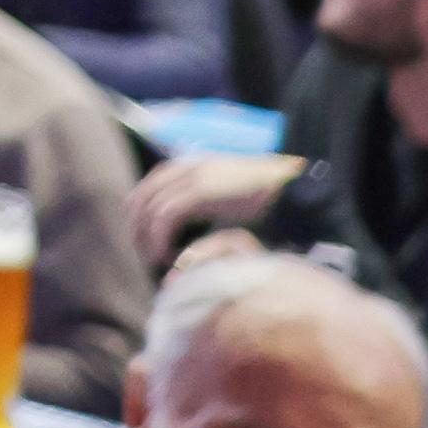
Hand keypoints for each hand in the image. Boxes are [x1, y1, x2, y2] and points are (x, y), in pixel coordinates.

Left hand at [133, 154, 296, 266]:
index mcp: (186, 167)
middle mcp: (183, 168)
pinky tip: (168, 256)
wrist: (291, 185)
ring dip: (147, 238)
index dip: (137, 219)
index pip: (143, 191)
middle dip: (137, 230)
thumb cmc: (264, 199)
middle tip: (145, 256)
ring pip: (149, 210)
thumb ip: (202, 208)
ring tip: (156, 260)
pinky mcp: (200, 191)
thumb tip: (183, 236)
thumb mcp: (225, 199)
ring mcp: (190, 177)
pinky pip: (166, 216)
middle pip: (139, 199)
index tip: (142, 242)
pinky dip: (160, 238)